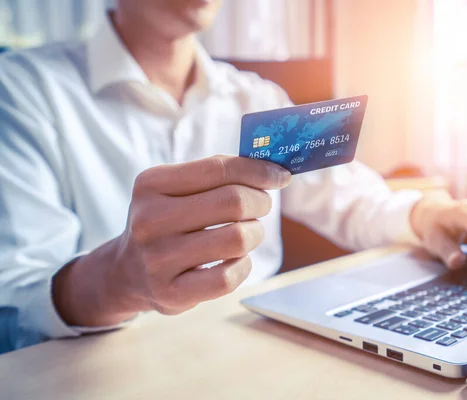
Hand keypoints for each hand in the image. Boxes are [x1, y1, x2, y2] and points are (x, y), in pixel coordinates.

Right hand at [53, 156, 290, 325]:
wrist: (127, 271)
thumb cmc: (166, 221)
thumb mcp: (174, 189)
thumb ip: (216, 174)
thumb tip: (272, 169)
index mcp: (152, 184)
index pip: (218, 168)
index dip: (258, 170)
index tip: (280, 175)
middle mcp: (150, 220)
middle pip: (233, 202)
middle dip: (260, 202)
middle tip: (262, 206)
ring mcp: (158, 259)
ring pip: (237, 239)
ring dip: (255, 233)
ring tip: (248, 233)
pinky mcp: (171, 293)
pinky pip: (229, 277)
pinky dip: (244, 265)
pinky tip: (236, 260)